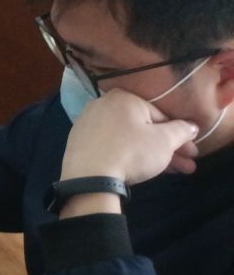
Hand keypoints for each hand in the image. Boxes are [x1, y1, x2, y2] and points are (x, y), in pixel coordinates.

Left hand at [61, 89, 199, 184]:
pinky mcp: (81, 141)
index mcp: (124, 98)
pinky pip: (114, 145)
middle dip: (170, 148)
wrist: (90, 176)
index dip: (180, 136)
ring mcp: (90, 123)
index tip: (192, 153)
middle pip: (145, 128)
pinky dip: (131, 155)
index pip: (161, 116)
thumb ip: (181, 130)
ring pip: (130, 138)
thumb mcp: (164, 141)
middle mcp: (103, 105)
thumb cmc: (132, 152)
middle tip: (188, 166)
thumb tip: (191, 126)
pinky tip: (146, 170)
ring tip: (176, 172)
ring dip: (155, 154)